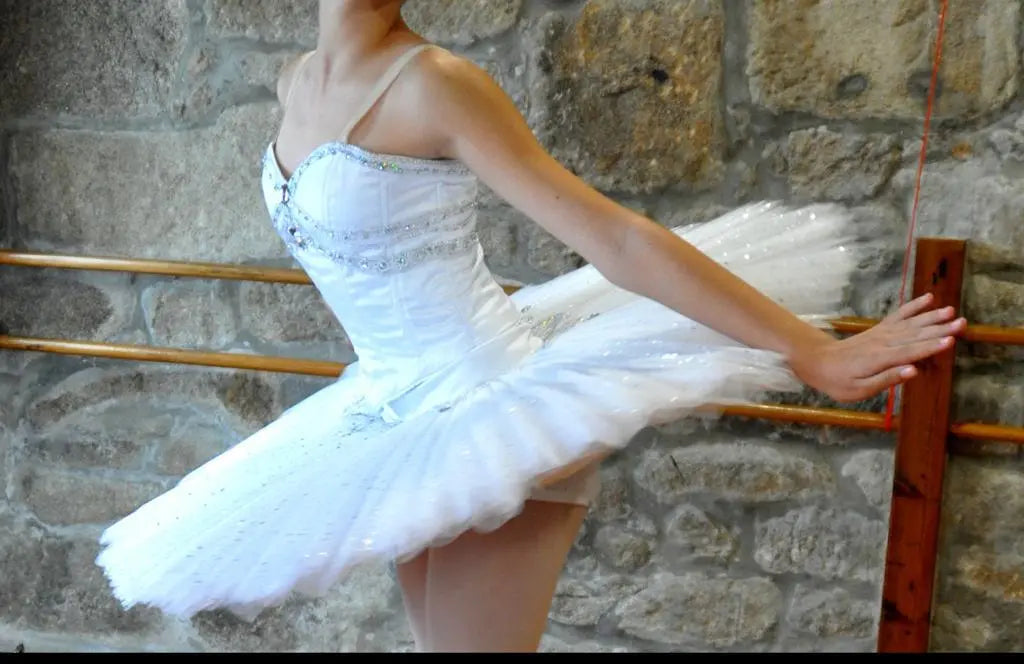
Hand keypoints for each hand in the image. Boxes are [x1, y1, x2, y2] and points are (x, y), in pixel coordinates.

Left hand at [788, 293, 966, 402]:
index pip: (910, 352)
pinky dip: (914, 306)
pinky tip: (928, 299)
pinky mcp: (880, 329)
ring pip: (911, 323)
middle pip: (915, 335)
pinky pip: (899, 315)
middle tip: (961, 323)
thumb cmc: (837, 380)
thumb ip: (886, 379)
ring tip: (951, 311)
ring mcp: (881, 333)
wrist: (817, 360)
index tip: (950, 341)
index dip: (930, 347)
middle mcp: (883, 343)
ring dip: (932, 317)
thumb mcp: (858, 389)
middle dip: (939, 329)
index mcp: (879, 359)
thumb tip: (913, 371)